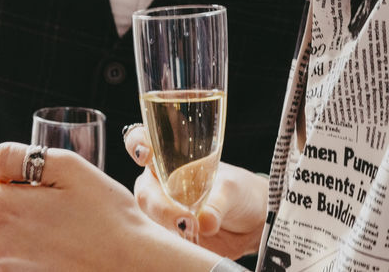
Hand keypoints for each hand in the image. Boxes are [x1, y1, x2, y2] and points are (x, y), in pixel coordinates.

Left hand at [0, 142, 218, 271]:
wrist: (127, 263)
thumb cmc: (102, 212)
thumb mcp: (65, 164)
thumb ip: (17, 157)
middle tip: (38, 187)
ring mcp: (2, 261)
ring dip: (12, 214)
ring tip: (58, 211)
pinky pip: (8, 245)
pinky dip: (26, 234)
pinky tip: (59, 232)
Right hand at [124, 124, 268, 258]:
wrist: (252, 221)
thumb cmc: (239, 192)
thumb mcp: (232, 189)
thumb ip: (218, 203)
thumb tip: (206, 222)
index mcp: (170, 160)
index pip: (143, 142)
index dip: (137, 144)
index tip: (146, 154)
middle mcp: (160, 185)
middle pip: (145, 192)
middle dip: (160, 207)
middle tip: (186, 221)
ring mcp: (162, 211)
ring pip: (148, 220)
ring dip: (166, 228)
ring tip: (193, 232)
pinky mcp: (168, 236)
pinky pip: (158, 243)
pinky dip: (169, 246)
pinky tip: (189, 244)